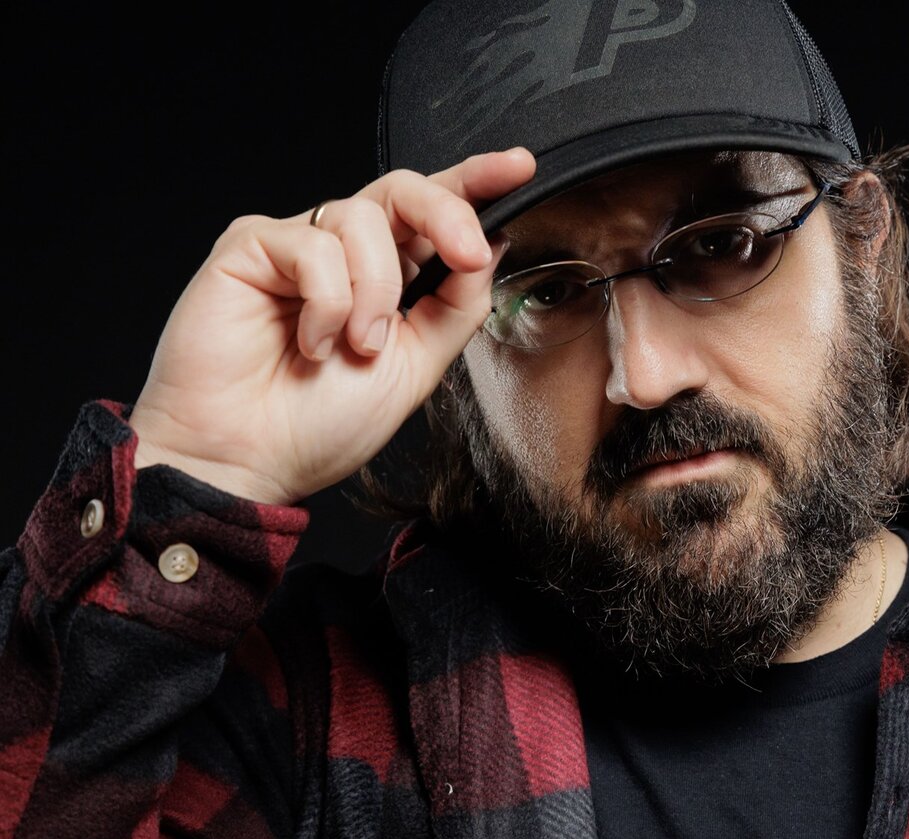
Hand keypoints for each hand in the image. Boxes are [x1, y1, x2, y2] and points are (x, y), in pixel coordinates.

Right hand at [127, 148, 535, 505]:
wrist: (249, 462)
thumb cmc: (319, 424)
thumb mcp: (416, 367)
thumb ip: (455, 306)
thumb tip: (491, 244)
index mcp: (387, 275)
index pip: (433, 212)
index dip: (475, 181)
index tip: (519, 167)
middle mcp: (343, 252)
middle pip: (404, 190)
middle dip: (446, 213)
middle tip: (466, 254)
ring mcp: (295, 244)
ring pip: (362, 219)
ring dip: (375, 291)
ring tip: (355, 346)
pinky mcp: (249, 247)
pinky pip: (313, 246)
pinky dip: (327, 302)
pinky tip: (310, 342)